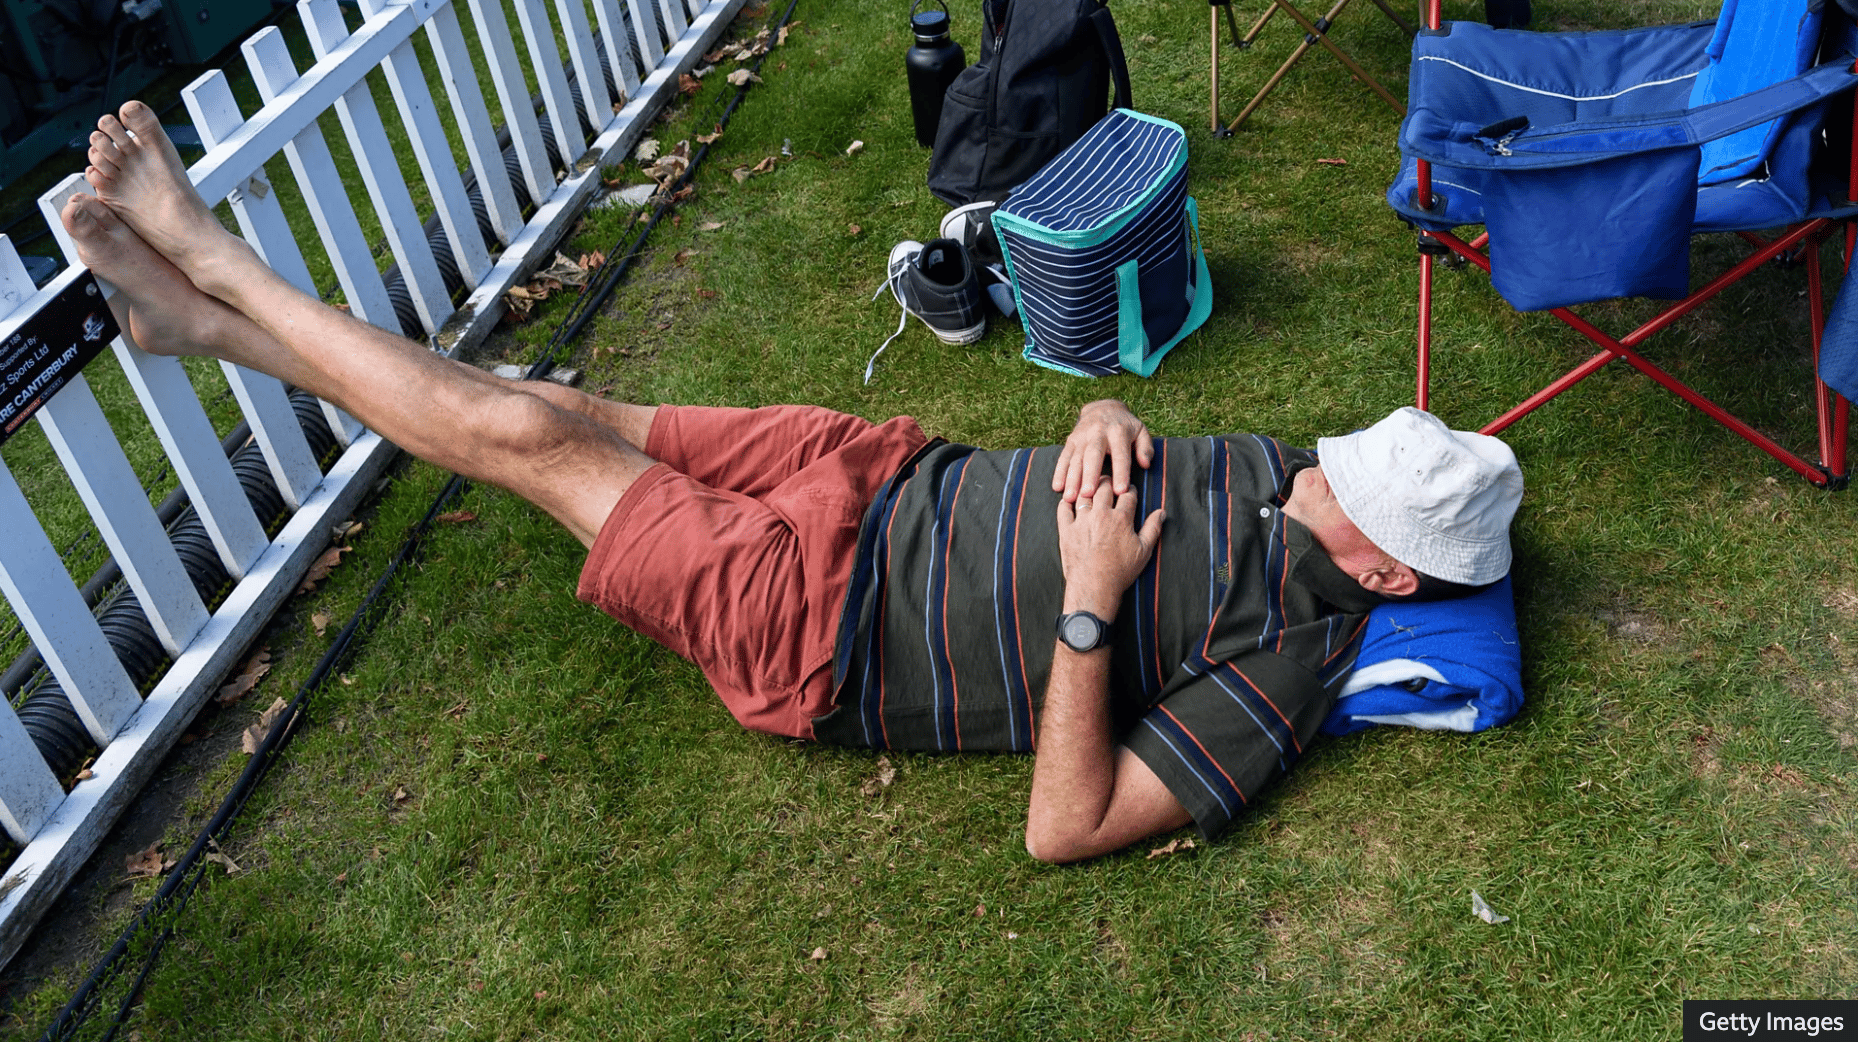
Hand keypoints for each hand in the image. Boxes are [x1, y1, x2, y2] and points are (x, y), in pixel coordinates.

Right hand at [1051, 399, 1153, 502]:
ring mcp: (1082, 436)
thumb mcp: (1141, 431)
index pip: (1120, 455)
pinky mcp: (1071, 440)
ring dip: (1072, 478)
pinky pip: (1064, 457)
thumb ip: (1146, 448)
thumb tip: (1145, 464)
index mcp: (1118, 432)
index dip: (1121, 473)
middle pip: (1093, 455)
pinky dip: (1059, 472)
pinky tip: (1057, 487)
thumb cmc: (1126, 426)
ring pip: (1076, 458)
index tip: (1120, 491)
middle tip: (1088, 495)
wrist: (1103, 408)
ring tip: (1070, 498)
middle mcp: (1098, 432)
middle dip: (1089, 475)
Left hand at [1055, 477, 1164, 616]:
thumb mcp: (1144, 551)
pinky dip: (1066, 502)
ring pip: (1084, 494)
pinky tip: (1070, 500)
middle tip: (1109, 482)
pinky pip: (1063, 508)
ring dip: (1088, 488)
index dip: (1130, 489)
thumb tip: (1162, 512)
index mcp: (1121, 518)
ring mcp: (1081, 521)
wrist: (1094, 588)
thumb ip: (1153, 528)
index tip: (1129, 491)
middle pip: (1104, 486)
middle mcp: (1101, 515)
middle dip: (1109, 481)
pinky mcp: (1066, 530)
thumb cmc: (1121, 572)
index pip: (1128, 493)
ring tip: (1090, 487)